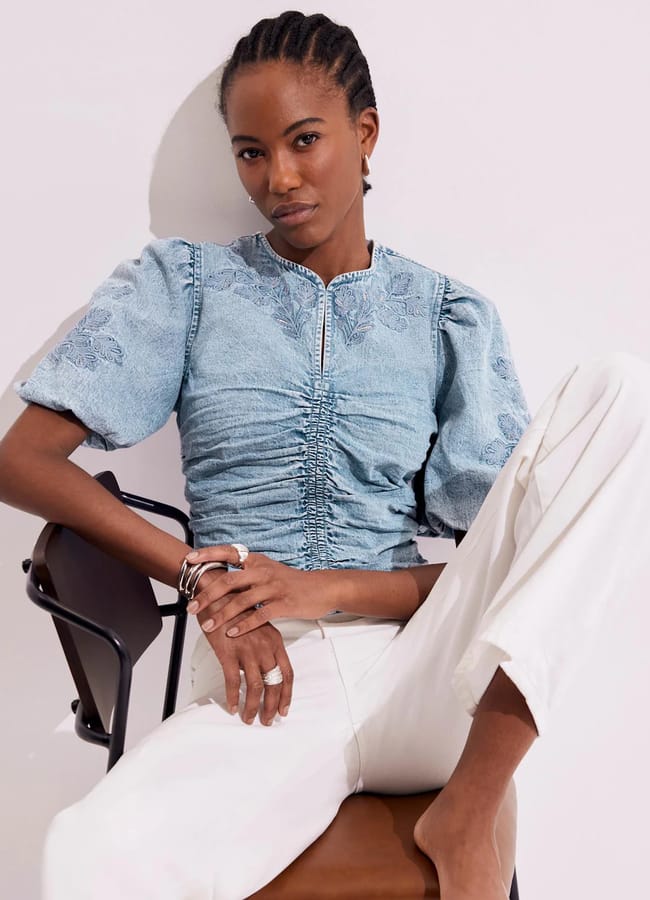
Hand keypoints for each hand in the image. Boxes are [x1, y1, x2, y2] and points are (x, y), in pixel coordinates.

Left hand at [185, 545, 333, 635]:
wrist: (322, 588)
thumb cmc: (291, 582)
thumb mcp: (268, 570)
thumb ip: (247, 573)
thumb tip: (219, 577)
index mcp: (257, 560)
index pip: (229, 552)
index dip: (208, 554)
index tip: (189, 560)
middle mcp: (263, 571)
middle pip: (229, 581)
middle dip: (207, 595)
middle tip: (192, 608)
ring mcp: (273, 587)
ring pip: (241, 601)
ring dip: (222, 615)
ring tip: (207, 626)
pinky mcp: (283, 604)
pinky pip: (259, 616)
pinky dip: (244, 625)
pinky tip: (232, 633)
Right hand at [194, 577, 293, 725]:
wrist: (217, 593)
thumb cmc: (236, 610)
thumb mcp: (258, 626)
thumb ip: (264, 647)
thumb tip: (264, 669)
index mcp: (275, 641)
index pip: (287, 673)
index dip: (287, 694)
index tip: (284, 710)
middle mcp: (265, 647)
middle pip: (275, 683)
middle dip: (272, 706)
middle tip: (267, 721)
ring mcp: (248, 650)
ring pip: (257, 686)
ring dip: (254, 707)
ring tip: (249, 719)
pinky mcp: (229, 653)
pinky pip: (234, 682)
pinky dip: (233, 697)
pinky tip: (232, 707)